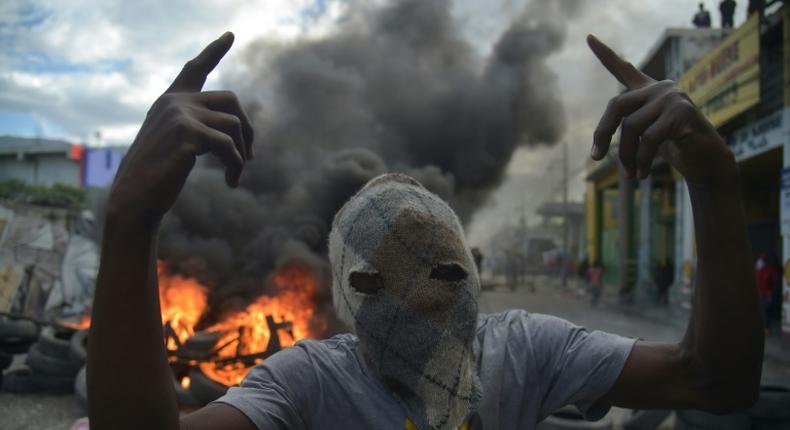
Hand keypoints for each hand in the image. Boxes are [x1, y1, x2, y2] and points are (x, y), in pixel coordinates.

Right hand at [108, 32, 253, 224]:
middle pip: (231, 100)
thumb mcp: (175, 144)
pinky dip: (236, 165)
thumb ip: (197, 127)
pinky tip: (232, 182)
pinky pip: (229, 146)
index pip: (195, 68)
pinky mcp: (188, 133)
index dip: (214, 50)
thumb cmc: (156, 177)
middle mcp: (174, 102)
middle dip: (247, 128)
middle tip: (250, 156)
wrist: (134, 199)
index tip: (230, 34)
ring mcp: (180, 114)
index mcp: (169, 101)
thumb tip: (236, 130)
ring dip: (242, 153)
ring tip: (236, 175)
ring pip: (234, 125)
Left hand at [587, 35, 735, 184]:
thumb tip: (596, 152)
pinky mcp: (683, 113)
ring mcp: (673, 98)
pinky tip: (641, 174)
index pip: (623, 68)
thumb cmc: (675, 148)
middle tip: (596, 158)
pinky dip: (641, 160)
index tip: (588, 37)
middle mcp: (660, 88)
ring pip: (631, 126)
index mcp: (649, 91)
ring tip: (629, 175)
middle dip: (602, 133)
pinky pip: (649, 139)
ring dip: (625, 156)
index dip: (604, 53)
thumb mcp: (646, 136)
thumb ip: (628, 131)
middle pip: (616, 105)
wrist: (708, 161)